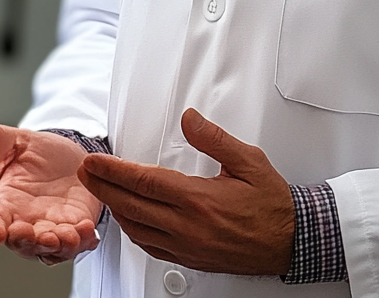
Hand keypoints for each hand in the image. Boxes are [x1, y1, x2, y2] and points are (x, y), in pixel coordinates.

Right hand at [0, 124, 102, 263]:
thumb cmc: (32, 153)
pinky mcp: (73, 226)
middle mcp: (23, 222)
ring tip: (69, 236)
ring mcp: (49, 227)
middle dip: (30, 242)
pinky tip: (89, 231)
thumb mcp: (16, 141)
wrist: (63, 156)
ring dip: (60, 245)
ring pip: (51, 248)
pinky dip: (84, 239)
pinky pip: (78, 240)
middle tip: (41, 236)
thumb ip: (0, 139)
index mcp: (3, 202)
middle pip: (22, 242)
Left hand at [76, 108, 293, 275]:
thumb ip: (214, 138)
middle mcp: (188, 227)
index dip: (113, 171)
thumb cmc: (272, 203)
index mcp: (198, 200)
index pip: (143, 182)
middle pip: (131, 206)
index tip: (94, 161)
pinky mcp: (192, 260)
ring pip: (138, 230)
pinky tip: (130, 220)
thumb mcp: (247, 160)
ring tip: (102, 192)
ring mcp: (188, 247)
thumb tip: (189, 119)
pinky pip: (153, 248)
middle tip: (85, 173)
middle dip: (102, 188)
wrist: (293, 241)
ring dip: (116, 210)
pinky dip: (134, 232)